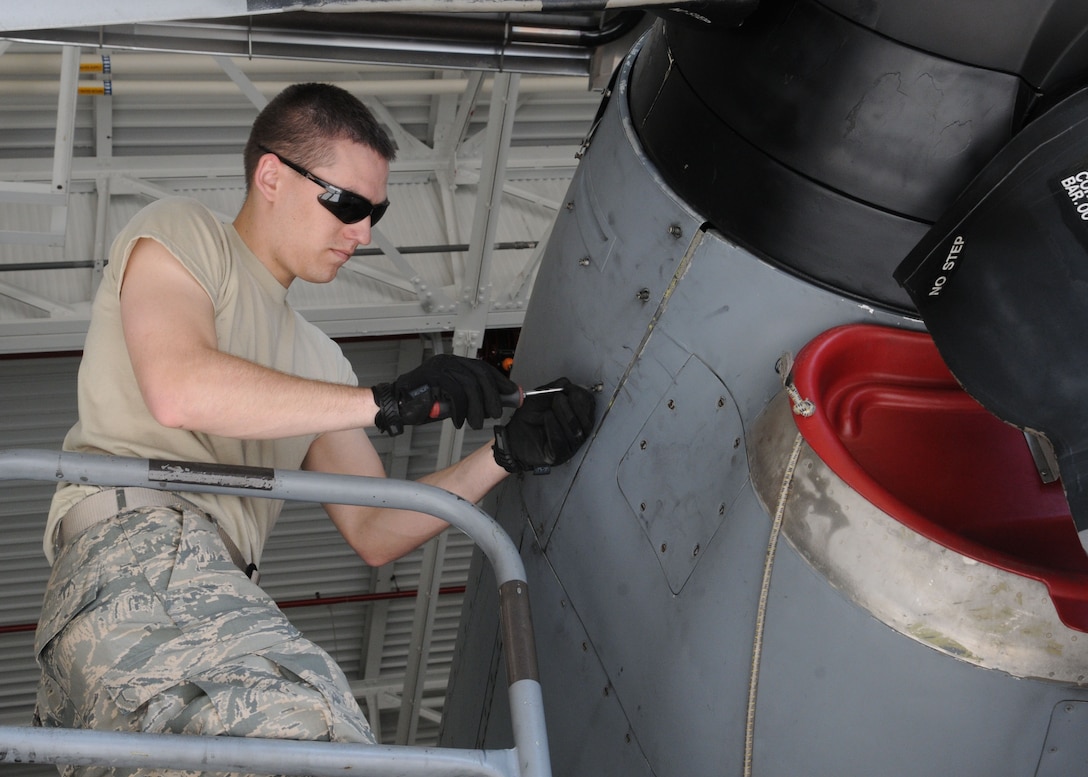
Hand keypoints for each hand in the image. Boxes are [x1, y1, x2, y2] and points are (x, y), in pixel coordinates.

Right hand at [372, 355, 517, 435]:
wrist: (396, 405)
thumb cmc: (423, 403)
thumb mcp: (454, 400)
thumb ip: (472, 398)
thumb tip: (496, 403)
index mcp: (454, 363)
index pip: (483, 368)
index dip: (500, 381)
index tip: (513, 394)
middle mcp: (448, 361)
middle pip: (480, 374)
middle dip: (493, 395)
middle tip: (497, 413)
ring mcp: (440, 367)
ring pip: (470, 384)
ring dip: (477, 407)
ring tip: (477, 423)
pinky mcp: (432, 376)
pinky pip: (455, 393)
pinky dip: (460, 411)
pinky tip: (459, 422)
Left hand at [492, 378, 596, 473]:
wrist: (512, 438)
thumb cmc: (527, 419)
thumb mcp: (540, 398)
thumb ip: (555, 388)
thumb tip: (568, 384)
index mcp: (576, 419)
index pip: (589, 409)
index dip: (583, 397)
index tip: (570, 389)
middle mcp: (576, 434)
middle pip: (586, 422)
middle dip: (576, 406)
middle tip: (560, 397)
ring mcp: (568, 447)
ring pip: (575, 432)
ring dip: (564, 415)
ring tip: (552, 406)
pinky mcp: (557, 456)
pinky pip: (561, 443)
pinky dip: (555, 427)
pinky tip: (548, 417)